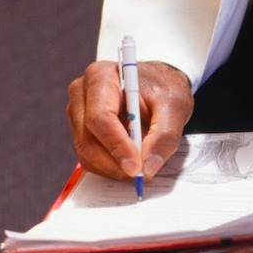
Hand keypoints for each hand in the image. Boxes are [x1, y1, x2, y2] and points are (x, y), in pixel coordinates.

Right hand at [65, 60, 192, 179]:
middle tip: (142, 175)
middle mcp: (81, 93)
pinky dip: (110, 168)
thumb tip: (148, 166)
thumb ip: (165, 135)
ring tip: (140, 169)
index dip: (116, 145)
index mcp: (101, 77)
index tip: (136, 167)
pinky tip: (129, 163)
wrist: (156, 86)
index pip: (99, 117)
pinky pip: (89, 158)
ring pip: (86, 153)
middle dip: (115, 164)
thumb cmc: (163, 88)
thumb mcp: (175, 105)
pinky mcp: (80, 131)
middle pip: (88, 139)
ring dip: (113, 169)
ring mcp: (77, 114)